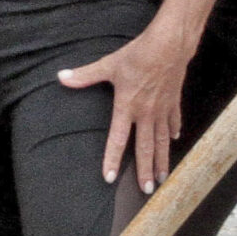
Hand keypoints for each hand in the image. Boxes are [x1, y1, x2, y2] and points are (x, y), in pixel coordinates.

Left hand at [57, 22, 195, 193]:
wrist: (169, 45)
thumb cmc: (138, 54)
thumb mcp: (109, 65)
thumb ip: (85, 75)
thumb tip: (61, 77)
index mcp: (127, 107)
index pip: (117, 139)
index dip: (112, 159)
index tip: (110, 178)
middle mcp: (146, 113)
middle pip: (145, 148)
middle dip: (144, 171)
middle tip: (146, 190)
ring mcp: (162, 109)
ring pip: (162, 141)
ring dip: (162, 160)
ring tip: (162, 178)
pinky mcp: (173, 102)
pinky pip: (173, 122)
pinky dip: (174, 132)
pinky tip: (175, 140)